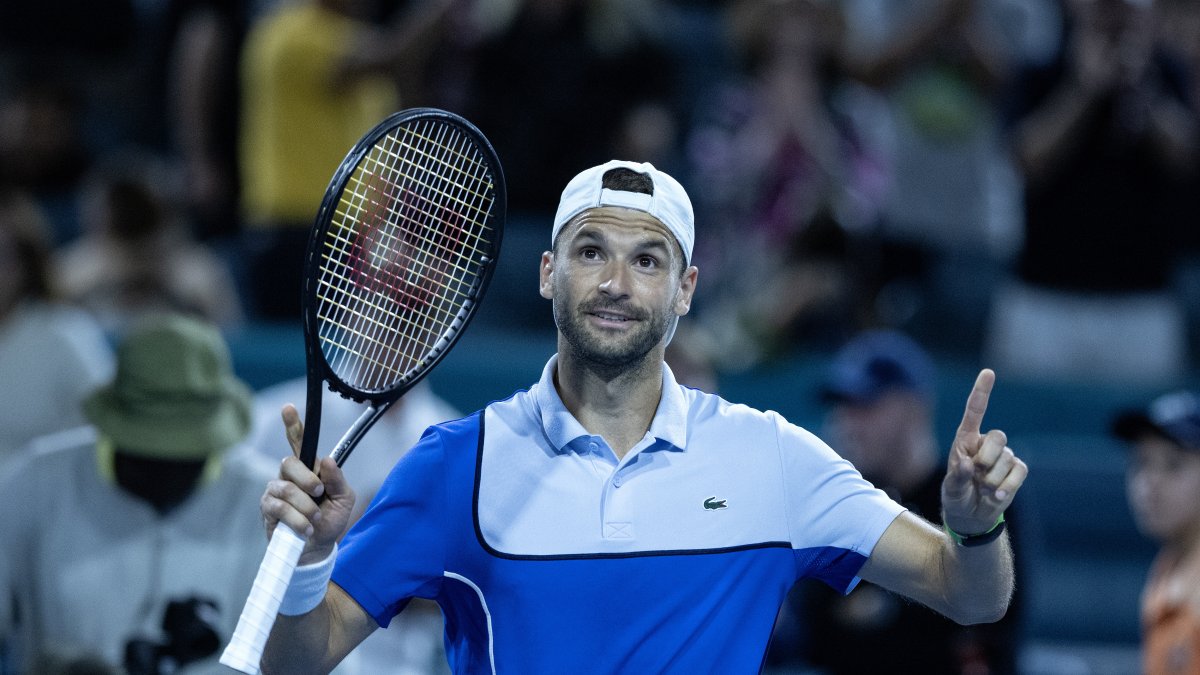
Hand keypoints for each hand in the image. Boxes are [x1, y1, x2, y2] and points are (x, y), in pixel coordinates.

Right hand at [260, 404, 356, 563]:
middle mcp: (289, 475)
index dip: (293, 425)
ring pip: (286, 488)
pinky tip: (306, 528)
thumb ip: (337, 479)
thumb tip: (326, 460)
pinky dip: (298, 520)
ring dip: (306, 507)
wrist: (317, 548)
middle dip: (308, 480)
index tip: (289, 408)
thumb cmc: (330, 520)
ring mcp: (275, 490)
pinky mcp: (267, 508)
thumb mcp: (344, 499)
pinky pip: (280, 508)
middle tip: (319, 495)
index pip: (299, 442)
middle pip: (289, 462)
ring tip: (314, 519)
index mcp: (309, 468)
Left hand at [941, 369, 1026, 535]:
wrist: (971, 516)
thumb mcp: (951, 489)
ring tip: (983, 489)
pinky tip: (997, 496)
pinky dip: (1008, 486)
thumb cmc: (956, 496)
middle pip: (998, 437)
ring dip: (994, 479)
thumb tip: (968, 464)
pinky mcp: (1015, 471)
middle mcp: (985, 444)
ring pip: (1008, 458)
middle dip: (987, 459)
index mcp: (965, 440)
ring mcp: (1003, 456)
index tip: (988, 373)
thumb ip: (957, 476)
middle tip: (976, 475)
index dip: (981, 392)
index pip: (974, 412)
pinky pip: (1019, 471)